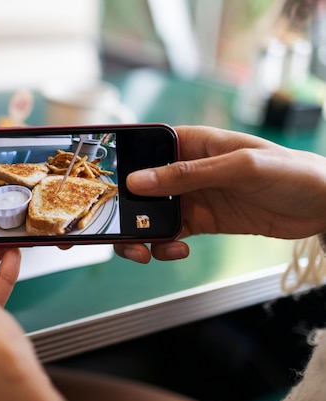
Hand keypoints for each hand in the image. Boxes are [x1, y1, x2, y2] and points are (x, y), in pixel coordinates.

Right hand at [115, 126, 325, 262]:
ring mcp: (192, 196)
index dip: (120, 165)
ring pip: (150, 215)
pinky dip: (164, 246)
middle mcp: (186, 169)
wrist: (325, 207)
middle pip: (140, 188)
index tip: (102, 186)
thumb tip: (138, 181)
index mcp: (192, 142)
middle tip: (116, 232)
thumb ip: (187, 174)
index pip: (144, 148)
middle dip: (124, 211)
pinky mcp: (202, 221)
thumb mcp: (239, 167)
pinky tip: (176, 251)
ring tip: (145, 251)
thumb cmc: (291, 171)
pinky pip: (170, 234)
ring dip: (141, 234)